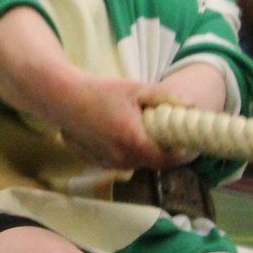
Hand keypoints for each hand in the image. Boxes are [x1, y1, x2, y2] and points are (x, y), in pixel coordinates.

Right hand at [54, 75, 187, 173]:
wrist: (63, 98)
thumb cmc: (100, 91)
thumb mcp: (135, 89)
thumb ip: (164, 98)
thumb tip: (190, 106)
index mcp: (134, 141)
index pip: (169, 159)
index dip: (183, 154)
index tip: (189, 143)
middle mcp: (122, 159)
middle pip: (154, 163)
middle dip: (164, 151)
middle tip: (168, 134)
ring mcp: (108, 163)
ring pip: (138, 163)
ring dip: (145, 152)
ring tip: (145, 131)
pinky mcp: (97, 163)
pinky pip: (121, 162)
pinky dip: (128, 152)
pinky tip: (122, 133)